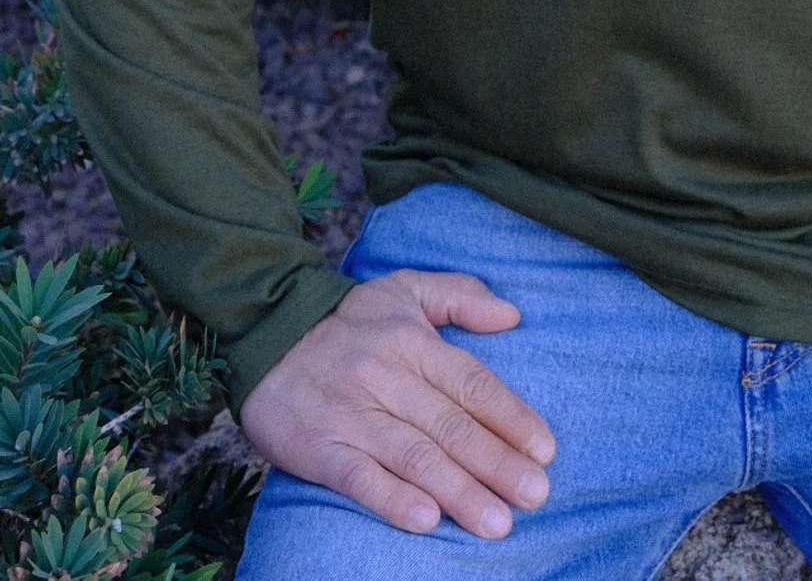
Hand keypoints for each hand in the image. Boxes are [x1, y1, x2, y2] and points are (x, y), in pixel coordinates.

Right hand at [239, 269, 556, 538]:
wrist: (266, 335)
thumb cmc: (350, 320)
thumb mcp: (404, 288)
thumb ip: (460, 296)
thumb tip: (512, 314)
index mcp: (412, 341)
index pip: (472, 384)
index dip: (511, 417)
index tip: (546, 450)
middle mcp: (387, 378)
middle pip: (451, 426)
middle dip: (497, 463)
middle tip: (536, 495)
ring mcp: (353, 415)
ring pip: (415, 457)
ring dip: (459, 492)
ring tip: (497, 522)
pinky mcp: (321, 448)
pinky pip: (360, 478)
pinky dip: (393, 500)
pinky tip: (427, 521)